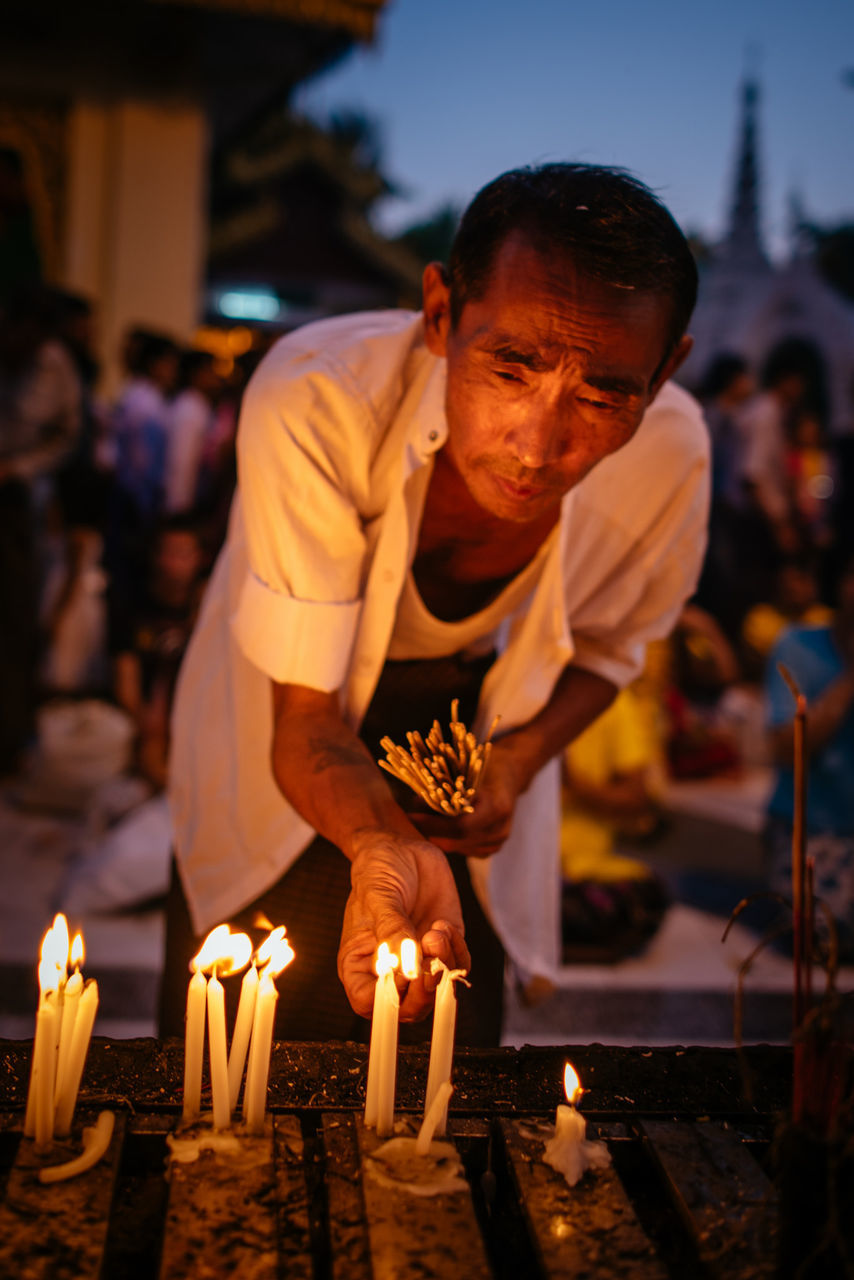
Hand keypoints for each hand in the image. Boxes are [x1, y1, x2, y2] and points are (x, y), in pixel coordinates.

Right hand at [338, 831, 470, 1021]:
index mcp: (360, 963)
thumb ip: (392, 930)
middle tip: (430, 959)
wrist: (402, 847)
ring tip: (436, 930)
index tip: (403, 975)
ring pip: (437, 990)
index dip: (388, 999)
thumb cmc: (377, 870)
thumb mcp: (378, 896)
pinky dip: (456, 951)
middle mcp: (390, 968)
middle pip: (408, 1007)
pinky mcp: (444, 945)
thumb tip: (407, 967)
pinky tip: (442, 924)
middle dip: (424, 990)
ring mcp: (419, 959)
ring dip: (442, 965)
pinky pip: (457, 965)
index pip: (369, 1003)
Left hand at [406, 736, 527, 857]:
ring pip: (458, 848)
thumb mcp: (464, 771)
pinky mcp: (492, 849)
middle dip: (431, 831)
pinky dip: (449, 840)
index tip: (411, 816)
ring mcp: (498, 842)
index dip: (433, 824)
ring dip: (438, 837)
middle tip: (410, 821)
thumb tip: (414, 803)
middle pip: (457, 840)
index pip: (460, 826)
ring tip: (421, 823)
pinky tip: (439, 829)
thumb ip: (442, 788)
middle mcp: (500, 829)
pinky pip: (464, 851)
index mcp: (497, 807)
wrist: (509, 776)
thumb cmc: (484, 768)